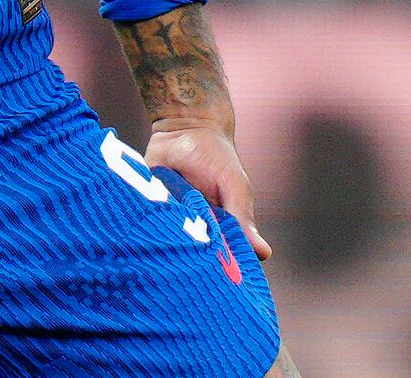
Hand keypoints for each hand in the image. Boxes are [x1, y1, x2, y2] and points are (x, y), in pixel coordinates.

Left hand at [145, 119, 273, 260]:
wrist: (182, 127)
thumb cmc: (216, 156)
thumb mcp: (234, 185)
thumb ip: (243, 217)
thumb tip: (265, 253)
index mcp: (220, 229)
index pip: (220, 261)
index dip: (218, 273)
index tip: (215, 282)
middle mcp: (195, 229)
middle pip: (192, 258)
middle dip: (191, 262)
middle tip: (190, 257)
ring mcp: (172, 222)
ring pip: (169, 245)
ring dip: (169, 245)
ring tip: (172, 238)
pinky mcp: (149, 212)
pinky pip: (146, 227)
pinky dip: (146, 228)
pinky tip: (152, 225)